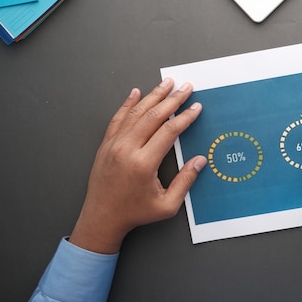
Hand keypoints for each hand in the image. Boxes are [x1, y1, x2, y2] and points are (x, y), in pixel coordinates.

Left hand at [69, 79, 205, 253]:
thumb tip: (200, 160)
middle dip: (173, 99)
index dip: (185, 117)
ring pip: (136, 113)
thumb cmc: (135, 213)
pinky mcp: (106, 145)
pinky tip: (136, 93)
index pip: (169, 131)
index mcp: (144, 163)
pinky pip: (118, 119)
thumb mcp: (167, 205)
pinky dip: (127, 104)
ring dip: (153, 96)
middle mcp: (127, 149)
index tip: (196, 107)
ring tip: (166, 83)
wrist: (101, 218)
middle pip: (154, 116)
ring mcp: (114, 145)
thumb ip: (185, 181)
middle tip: (186, 87)